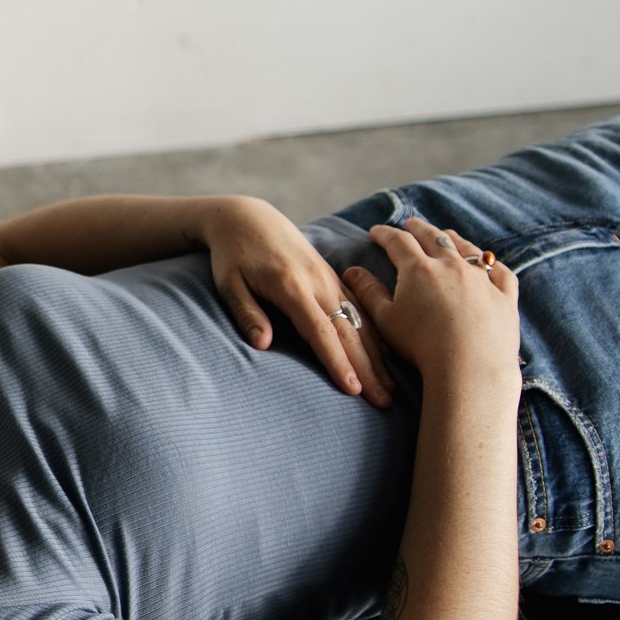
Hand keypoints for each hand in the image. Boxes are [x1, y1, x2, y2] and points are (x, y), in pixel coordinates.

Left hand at [194, 195, 394, 404]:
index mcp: (291, 286)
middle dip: (368, 369)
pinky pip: (359, 308)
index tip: (353, 389)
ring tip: (391, 388)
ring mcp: (329, 278)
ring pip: (360, 322)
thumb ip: (246, 313)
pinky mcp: (333, 277)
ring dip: (377, 356)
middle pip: (349, 331)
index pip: (320, 332)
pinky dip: (375, 333)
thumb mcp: (228, 283)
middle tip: (384, 402)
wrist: (248, 217)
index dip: (338, 362)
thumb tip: (263, 344)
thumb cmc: (233, 255)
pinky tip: (387, 355)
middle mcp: (318, 282)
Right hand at [344, 219, 520, 387]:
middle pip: (434, 237)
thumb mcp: (386, 320)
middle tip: (410, 224)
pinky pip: (500, 272)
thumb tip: (352, 270)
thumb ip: (369, 292)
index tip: (376, 232)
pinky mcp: (504, 296)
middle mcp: (452, 265)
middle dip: (419, 228)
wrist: (469, 367)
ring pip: (468, 249)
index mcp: (419, 269)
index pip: (398, 241)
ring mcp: (482, 279)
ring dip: (454, 239)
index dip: (385, 234)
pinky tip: (488, 265)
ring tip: (446, 235)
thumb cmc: (422, 346)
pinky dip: (492, 265)